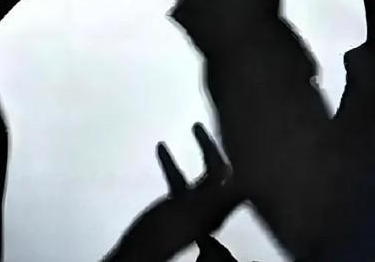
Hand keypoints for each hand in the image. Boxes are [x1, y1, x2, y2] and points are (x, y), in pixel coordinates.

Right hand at [104, 124, 242, 261]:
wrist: (136, 253)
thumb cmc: (161, 233)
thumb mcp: (189, 209)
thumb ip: (212, 191)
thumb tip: (238, 174)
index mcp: (217, 209)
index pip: (231, 174)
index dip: (229, 151)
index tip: (223, 128)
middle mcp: (211, 208)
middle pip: (222, 172)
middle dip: (217, 147)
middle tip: (209, 125)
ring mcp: (194, 208)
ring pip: (203, 174)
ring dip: (200, 151)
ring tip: (194, 127)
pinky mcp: (177, 209)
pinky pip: (181, 180)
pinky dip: (174, 163)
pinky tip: (161, 148)